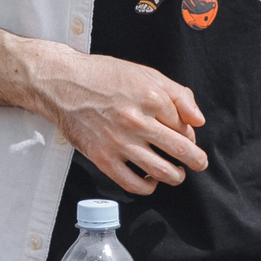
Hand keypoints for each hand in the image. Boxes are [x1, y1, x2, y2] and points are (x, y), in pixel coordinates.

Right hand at [30, 46, 207, 193]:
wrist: (62, 84)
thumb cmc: (103, 76)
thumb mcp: (146, 73)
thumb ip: (178, 95)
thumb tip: (198, 121)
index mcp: (151, 97)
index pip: (184, 126)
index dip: (190, 134)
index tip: (186, 136)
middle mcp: (137, 121)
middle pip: (180, 150)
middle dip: (196, 160)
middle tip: (198, 163)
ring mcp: (119, 142)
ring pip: (161, 171)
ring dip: (176, 176)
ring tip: (177, 174)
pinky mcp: (102, 158)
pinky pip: (132, 183)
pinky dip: (148, 187)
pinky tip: (150, 180)